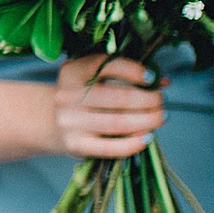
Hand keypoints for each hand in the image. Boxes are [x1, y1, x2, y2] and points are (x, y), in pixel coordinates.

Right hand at [50, 55, 165, 159]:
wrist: (50, 120)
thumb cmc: (83, 95)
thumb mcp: (95, 77)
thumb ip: (126, 75)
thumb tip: (163, 82)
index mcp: (73, 71)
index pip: (107, 65)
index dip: (135, 71)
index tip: (152, 78)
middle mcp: (68, 95)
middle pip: (120, 98)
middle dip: (149, 100)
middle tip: (160, 101)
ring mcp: (70, 121)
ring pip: (119, 123)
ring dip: (148, 121)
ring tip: (159, 117)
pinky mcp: (75, 144)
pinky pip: (110, 147)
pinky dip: (134, 143)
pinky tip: (147, 137)